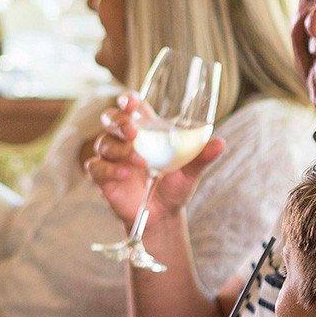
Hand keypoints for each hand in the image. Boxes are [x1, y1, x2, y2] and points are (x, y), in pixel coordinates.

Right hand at [84, 93, 226, 228]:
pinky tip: (125, 174)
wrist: (163, 216)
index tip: (131, 102)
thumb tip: (220, 143)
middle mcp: (126, 141)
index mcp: (147, 132)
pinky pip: (95, 166)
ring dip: (120, 149)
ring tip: (140, 163)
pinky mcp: (102, 176)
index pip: (132, 108)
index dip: (128, 101)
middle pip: (111, 119)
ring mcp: (112, 158)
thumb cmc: (175, 187)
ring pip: (103, 142)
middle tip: (132, 132)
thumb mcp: (191, 172)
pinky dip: (108, 168)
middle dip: (118, 121)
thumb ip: (201, 156)